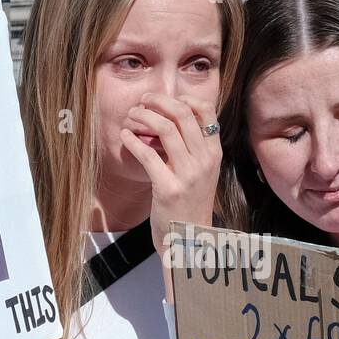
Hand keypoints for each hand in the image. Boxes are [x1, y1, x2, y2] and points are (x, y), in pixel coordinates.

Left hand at [119, 93, 221, 283]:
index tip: (164, 100)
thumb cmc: (191, 204)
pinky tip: (125, 136)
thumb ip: (193, 148)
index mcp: (214, 153)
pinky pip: (148, 154)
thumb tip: (172, 119)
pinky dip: (132, 140)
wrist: (190, 240)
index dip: (183, 98)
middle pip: (182, 114)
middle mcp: (204, 160)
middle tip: (142, 101)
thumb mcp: (202, 173)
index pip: (205, 111)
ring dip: (143, 116)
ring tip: (131, 116)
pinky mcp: (168, 188)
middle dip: (158, 101)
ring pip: (165, 128)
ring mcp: (188, 174)